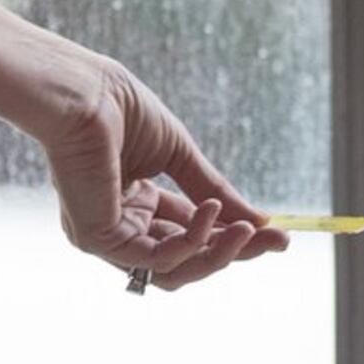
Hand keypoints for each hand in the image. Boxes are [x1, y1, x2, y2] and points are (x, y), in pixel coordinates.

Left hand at [35, 47, 282, 289]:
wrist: (85, 93)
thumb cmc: (122, 110)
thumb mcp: (180, 156)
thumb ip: (213, 191)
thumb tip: (259, 221)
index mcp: (133, 205)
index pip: (188, 235)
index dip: (232, 237)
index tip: (277, 234)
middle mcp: (117, 228)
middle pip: (186, 261)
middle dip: (234, 252)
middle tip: (277, 241)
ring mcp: (104, 239)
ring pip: (174, 271)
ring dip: (219, 254)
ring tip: (250, 231)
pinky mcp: (98, 240)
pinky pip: (156, 259)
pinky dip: (192, 241)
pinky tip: (213, 212)